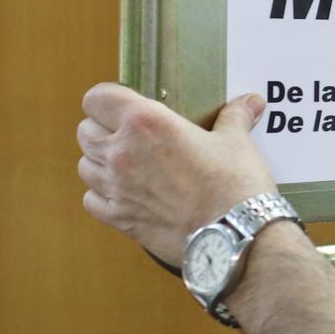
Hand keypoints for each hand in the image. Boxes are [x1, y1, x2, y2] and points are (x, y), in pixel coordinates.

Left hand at [77, 83, 278, 265]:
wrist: (234, 235)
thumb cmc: (234, 184)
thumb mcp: (236, 142)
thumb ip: (234, 117)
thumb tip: (250, 102)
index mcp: (145, 122)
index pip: (97, 98)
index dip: (107, 98)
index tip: (122, 103)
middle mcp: (122, 152)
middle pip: (85, 130)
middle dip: (101, 128)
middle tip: (127, 134)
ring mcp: (116, 187)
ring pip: (84, 165)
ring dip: (99, 162)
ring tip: (125, 164)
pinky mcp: (120, 218)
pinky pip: (91, 200)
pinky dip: (102, 195)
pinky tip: (124, 193)